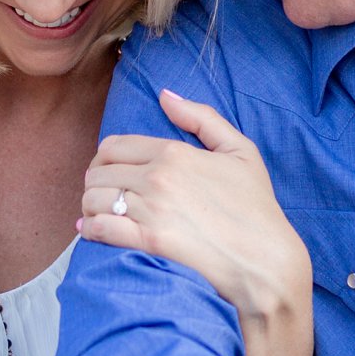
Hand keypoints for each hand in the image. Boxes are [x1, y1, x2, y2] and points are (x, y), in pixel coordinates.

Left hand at [79, 92, 312, 355]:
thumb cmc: (256, 207)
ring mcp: (151, 210)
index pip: (113, 147)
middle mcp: (157, 177)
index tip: (110, 172)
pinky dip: (90, 229)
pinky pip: (100, 229)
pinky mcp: (148, 242)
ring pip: (94, 199)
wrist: (265, 260)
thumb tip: (165, 95)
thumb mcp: (240, 151)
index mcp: (174, 152)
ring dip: (89, 206)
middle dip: (94, 182)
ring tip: (96, 214)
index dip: (104, 159)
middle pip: (98, 172)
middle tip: (102, 195)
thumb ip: (201, 117)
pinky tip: (92, 232)